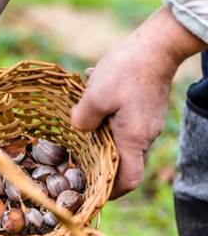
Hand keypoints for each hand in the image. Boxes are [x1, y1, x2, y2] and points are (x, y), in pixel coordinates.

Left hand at [71, 7, 205, 198]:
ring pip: (120, 140)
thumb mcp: (95, 96)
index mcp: (133, 139)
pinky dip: (106, 117)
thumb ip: (82, 119)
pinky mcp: (145, 109)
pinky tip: (92, 96)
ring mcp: (147, 122)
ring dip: (99, 135)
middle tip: (76, 162)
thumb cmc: (127, 69)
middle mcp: (145, 136)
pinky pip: (123, 122)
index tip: (92, 192)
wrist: (158, 43)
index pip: (128, 180)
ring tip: (81, 120)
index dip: (111, 191)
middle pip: (122, 163)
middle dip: (99, 164)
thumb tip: (78, 129)